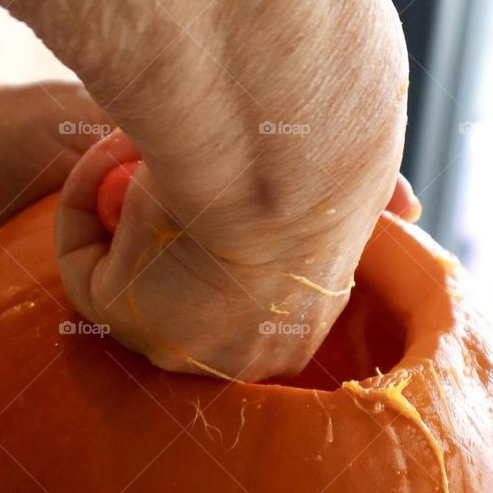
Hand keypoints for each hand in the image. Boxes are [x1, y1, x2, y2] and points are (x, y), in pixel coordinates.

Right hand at [55, 133, 418, 380]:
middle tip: (166, 150)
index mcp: (298, 326)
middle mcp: (238, 354)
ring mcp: (179, 344)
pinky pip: (83, 264)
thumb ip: (376, 197)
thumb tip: (409, 208)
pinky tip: (115, 144)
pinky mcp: (123, 317)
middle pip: (186, 290)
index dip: (223, 221)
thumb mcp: (358, 186)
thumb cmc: (327, 165)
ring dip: (128, 206)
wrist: (287, 168)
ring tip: (145, 138)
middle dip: (167, 219)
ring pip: (133, 278)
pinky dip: (87, 199)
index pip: (250, 290)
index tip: (216, 165)